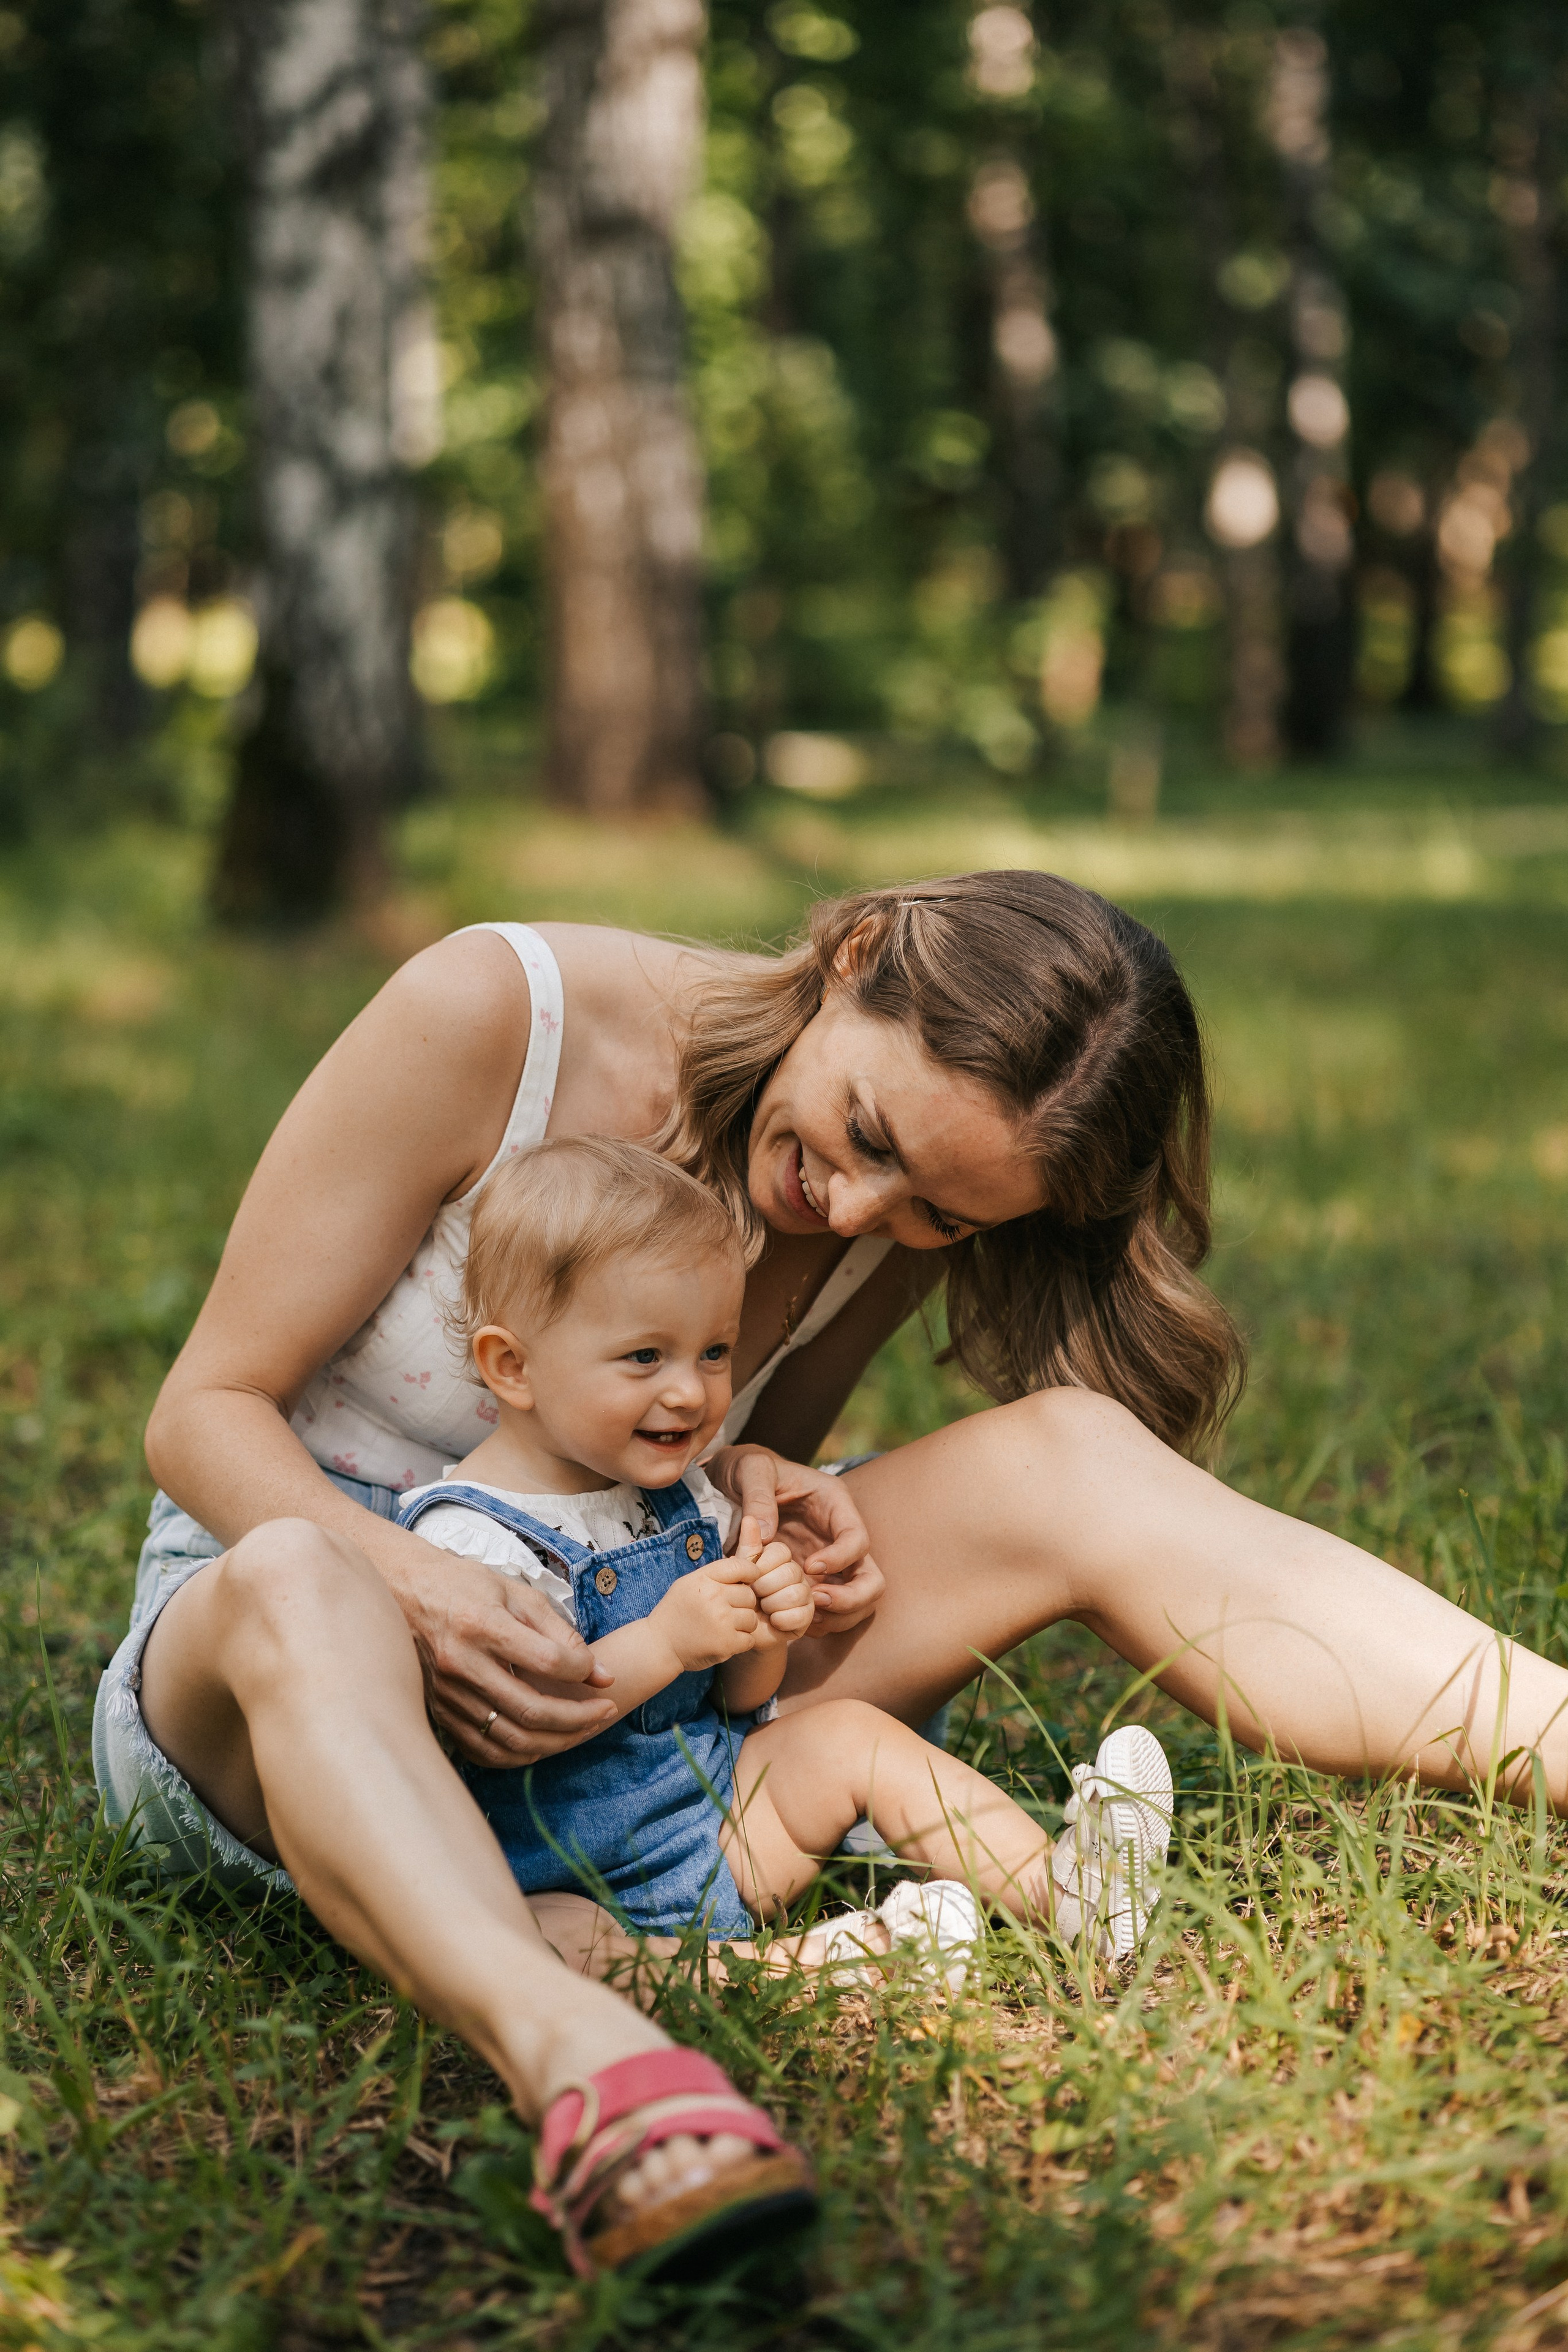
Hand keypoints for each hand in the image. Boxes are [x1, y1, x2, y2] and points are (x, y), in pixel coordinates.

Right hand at [386, 1537, 618, 1765]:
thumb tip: (602, 1674)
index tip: (600, 1675)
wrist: (405, 1593)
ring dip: (555, 1742)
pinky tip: (541, 1742)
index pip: (547, 1661)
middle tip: (604, 1713)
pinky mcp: (438, 1712)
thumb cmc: (467, 1587)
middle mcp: (461, 1663)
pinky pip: (483, 1750)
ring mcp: (446, 1694)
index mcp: (482, 1624)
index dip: (583, 1671)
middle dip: (579, 1719)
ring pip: (509, 1738)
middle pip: (531, 1710)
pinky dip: (518, 1754)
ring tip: (582, 1730)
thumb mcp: (517, 1594)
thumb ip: (561, 1633)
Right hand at [650, 1549, 759, 1672]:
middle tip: (728, 1612)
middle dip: (743, 1604)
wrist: (660, 1645)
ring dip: (743, 1625)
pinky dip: (740, 1642)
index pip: (740, 1567)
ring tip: (725, 1628)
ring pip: (751, 1619)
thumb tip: (746, 1564)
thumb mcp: (688, 1584)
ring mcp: (721, 1621)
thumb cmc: (676, 1612)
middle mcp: (714, 1597)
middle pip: (749, 1595)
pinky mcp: (726, 1644)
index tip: (749, 1580)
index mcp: (704, 1580)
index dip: (751, 1572)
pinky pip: (749, 1639)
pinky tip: (725, 1640)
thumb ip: (715, 1575)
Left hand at [712, 1445, 885, 1634]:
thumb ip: (757, 1494)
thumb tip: (765, 1534)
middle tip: (814, 1601)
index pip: (858, 1538)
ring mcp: (829, 1563)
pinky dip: (815, 1622)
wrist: (732, 1484)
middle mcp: (838, 1537)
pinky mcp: (811, 1582)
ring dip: (836, 1617)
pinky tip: (787, 1619)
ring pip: (858, 1602)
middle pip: (871, 1578)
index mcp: (834, 1504)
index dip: (841, 1558)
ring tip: (801, 1617)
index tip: (809, 1565)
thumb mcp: (749, 1468)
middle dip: (851, 1598)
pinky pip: (828, 1613)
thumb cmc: (746, 1469)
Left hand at [733, 1515, 814, 1652]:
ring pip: (797, 1593)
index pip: (780, 1551)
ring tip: (763, 1608)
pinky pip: (802, 1614)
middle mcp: (797, 1571)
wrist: (739, 1626)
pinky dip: (782, 1620)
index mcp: (781, 1556)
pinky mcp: (808, 1614)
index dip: (763, 1565)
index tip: (751, 1575)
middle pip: (791, 1572)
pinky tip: (773, 1620)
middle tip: (754, 1594)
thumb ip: (748, 1545)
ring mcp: (805, 1593)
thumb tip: (750, 1521)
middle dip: (765, 1587)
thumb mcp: (740, 1568)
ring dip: (773, 1604)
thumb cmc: (738, 1595)